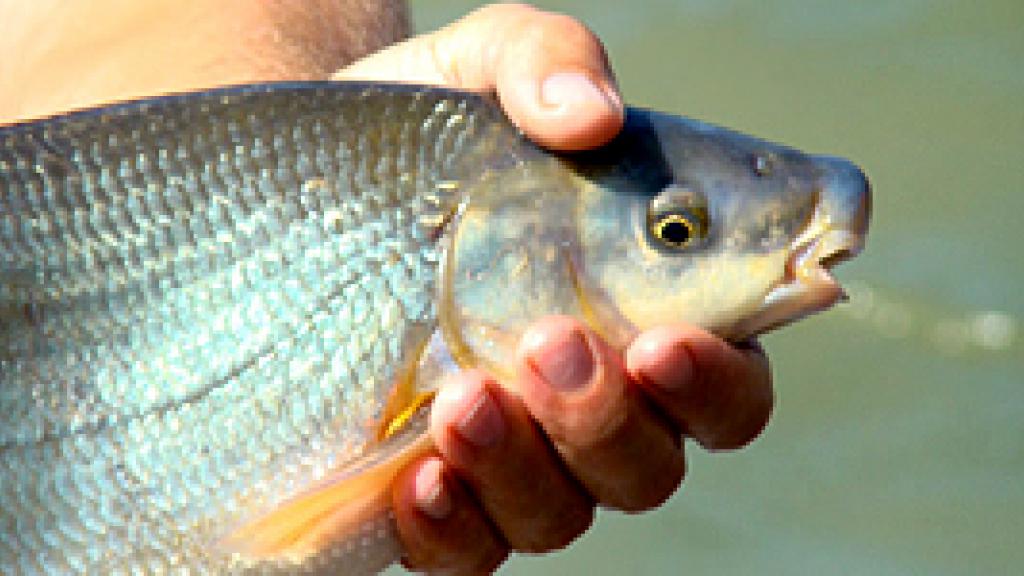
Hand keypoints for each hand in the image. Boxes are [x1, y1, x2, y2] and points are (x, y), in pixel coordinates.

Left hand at [335, 5, 774, 573]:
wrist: (295, 196)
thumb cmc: (420, 134)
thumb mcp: (478, 66)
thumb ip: (548, 62)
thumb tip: (590, 114)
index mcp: (646, 308)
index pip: (730, 375)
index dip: (718, 377)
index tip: (663, 338)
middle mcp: (598, 399)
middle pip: (653, 461)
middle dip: (607, 418)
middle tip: (548, 344)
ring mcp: (520, 455)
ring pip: (566, 511)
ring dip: (527, 467)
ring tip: (463, 397)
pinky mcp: (439, 495)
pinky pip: (468, 549)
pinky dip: (454, 526)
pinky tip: (417, 476)